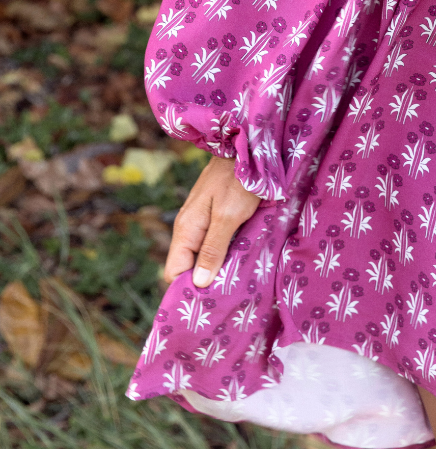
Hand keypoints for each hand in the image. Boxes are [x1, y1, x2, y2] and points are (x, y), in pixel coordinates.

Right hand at [164, 154, 260, 288]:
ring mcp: (201, 220)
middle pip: (188, 266)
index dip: (187, 289)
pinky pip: (213, 241)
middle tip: (227, 296)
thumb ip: (213, 248)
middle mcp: (188, 227)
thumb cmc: (240, 179)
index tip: (209, 303)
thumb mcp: (229, 216)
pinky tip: (240, 259)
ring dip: (216, 267)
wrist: (247, 145)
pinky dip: (224, 252)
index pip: (174, 272)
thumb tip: (198, 284)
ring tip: (236, 282)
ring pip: (201, 255)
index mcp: (186, 229)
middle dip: (204, 282)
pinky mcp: (215, 214)